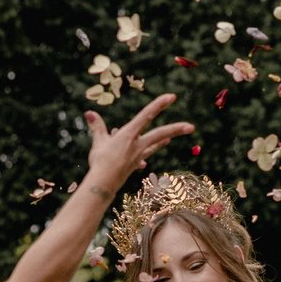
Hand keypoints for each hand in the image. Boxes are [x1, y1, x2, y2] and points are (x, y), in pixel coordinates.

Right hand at [79, 93, 193, 195]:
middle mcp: (138, 144)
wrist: (104, 184)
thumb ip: (97, 127)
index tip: (171, 97)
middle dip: (176, 129)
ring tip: (169, 140)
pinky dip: (142, 157)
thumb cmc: (101, 161)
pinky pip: (142, 158)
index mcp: (129, 134)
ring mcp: (138, 156)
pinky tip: (144, 162)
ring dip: (162, 141)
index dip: (159, 104)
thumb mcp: (98, 142)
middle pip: (160, 134)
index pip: (147, 115)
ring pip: (154, 146)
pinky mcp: (135, 165)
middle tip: (191, 127)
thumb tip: (89, 113)